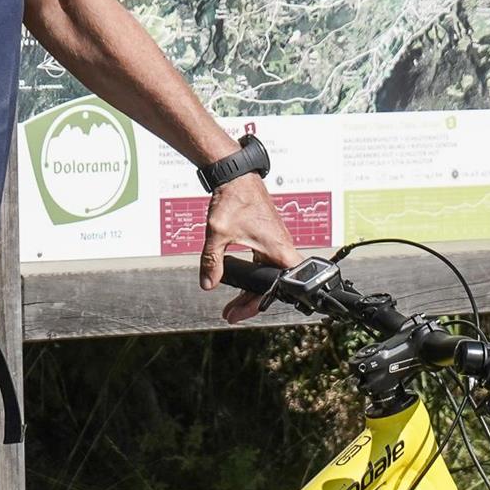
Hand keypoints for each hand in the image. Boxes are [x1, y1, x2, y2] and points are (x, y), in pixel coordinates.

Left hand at [200, 173, 300, 323]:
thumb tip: (207, 284)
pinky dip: (251, 275)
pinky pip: (264, 263)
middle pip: (272, 286)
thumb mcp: (218, 234)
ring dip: (250, 289)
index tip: (237, 314)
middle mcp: (282, 248)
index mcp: (278, 250)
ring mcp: (276, 242)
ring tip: (232, 303)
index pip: (276, 289)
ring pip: (267, 275)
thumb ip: (212, 261)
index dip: (255, 305)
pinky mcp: (268, 237)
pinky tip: (237, 279)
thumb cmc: (234, 199)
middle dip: (250, 302)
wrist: (237, 175)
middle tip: (231, 313)